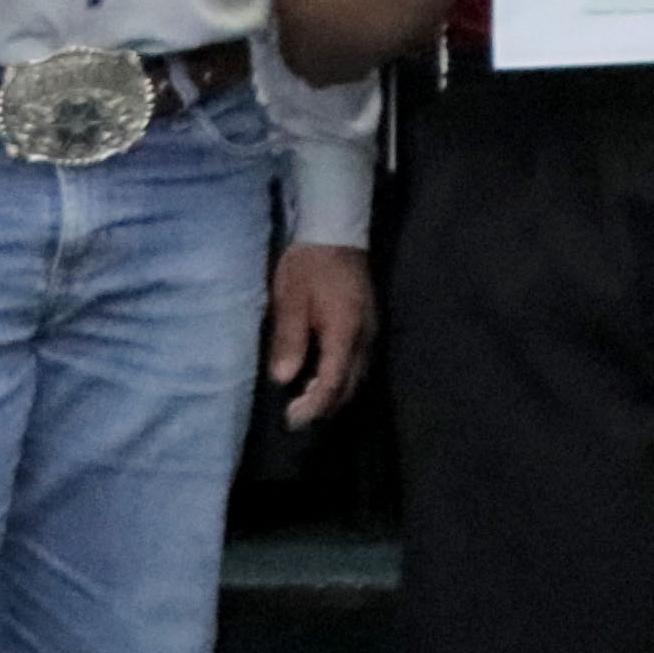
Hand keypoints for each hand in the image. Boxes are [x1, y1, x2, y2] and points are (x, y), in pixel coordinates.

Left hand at [265, 240, 372, 423]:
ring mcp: (370, 332)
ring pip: (357, 377)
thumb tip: (283, 378)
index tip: (291, 419)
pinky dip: (340, 379)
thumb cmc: (309, 265)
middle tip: (295, 419)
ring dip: (333, 395)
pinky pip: (357, 364)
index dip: (313, 405)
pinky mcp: (367, 327)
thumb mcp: (290, 299)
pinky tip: (320, 379)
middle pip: (349, 386)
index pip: (333, 381)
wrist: (336, 233)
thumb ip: (289, 339)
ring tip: (306, 404)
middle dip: (324, 407)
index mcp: (345, 332)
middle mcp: (364, 338)